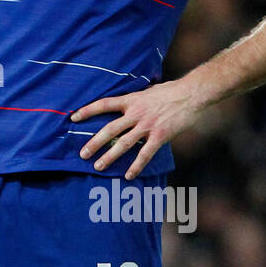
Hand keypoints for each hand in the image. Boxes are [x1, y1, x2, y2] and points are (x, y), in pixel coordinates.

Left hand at [72, 79, 207, 178]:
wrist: (192, 93)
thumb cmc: (171, 91)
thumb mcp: (148, 91)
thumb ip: (136, 99)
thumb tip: (128, 102)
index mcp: (131, 100)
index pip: (104, 104)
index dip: (87, 110)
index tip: (73, 117)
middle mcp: (136, 113)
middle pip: (109, 129)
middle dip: (94, 142)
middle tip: (82, 154)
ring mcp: (147, 125)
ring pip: (123, 143)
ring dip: (109, 156)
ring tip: (98, 167)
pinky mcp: (160, 135)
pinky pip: (145, 154)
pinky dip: (136, 166)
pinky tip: (128, 176)